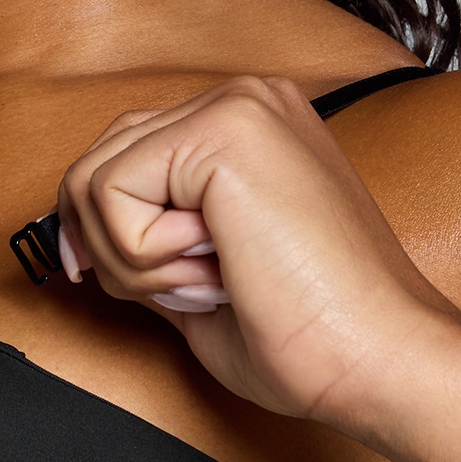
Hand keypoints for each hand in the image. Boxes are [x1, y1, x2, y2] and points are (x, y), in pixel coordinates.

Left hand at [56, 76, 460, 431]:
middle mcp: (244, 102)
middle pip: (98, 159)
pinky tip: (216, 270)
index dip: (93, 223)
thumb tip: (78, 238)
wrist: (382, 359)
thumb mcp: (199, 278)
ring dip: (131, 259)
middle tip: (187, 292)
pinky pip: (111, 192)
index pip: (124, 155)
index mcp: (251, 128)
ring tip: (211, 282)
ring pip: (94, 178)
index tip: (93, 274)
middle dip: (108, 248)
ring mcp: (236, 106)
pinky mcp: (224, 128)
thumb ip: (146, 243)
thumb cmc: (312, 337)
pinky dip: (143, 256)